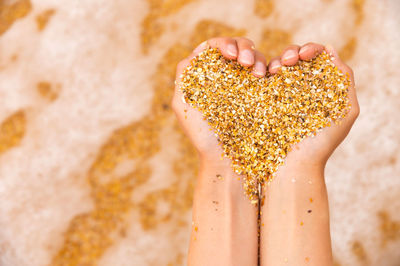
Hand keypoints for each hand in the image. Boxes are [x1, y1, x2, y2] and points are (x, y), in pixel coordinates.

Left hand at [172, 37, 267, 166]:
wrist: (228, 161)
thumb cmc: (204, 136)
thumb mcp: (184, 105)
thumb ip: (184, 76)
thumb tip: (194, 51)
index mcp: (208, 75)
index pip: (215, 47)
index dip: (223, 44)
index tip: (230, 56)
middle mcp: (228, 76)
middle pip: (237, 47)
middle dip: (243, 49)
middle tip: (246, 63)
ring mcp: (246, 83)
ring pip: (255, 56)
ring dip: (258, 58)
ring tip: (260, 74)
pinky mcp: (264, 92)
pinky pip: (270, 71)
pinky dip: (272, 66)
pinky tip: (270, 75)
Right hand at [267, 43, 359, 169]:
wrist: (291, 167)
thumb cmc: (321, 143)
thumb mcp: (345, 110)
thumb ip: (344, 79)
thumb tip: (330, 50)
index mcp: (317, 87)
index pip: (314, 58)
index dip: (310, 50)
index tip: (304, 55)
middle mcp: (296, 88)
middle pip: (292, 57)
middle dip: (290, 52)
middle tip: (287, 62)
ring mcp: (275, 93)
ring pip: (273, 64)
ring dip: (273, 60)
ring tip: (271, 71)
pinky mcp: (257, 100)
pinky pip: (254, 78)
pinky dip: (256, 69)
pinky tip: (258, 73)